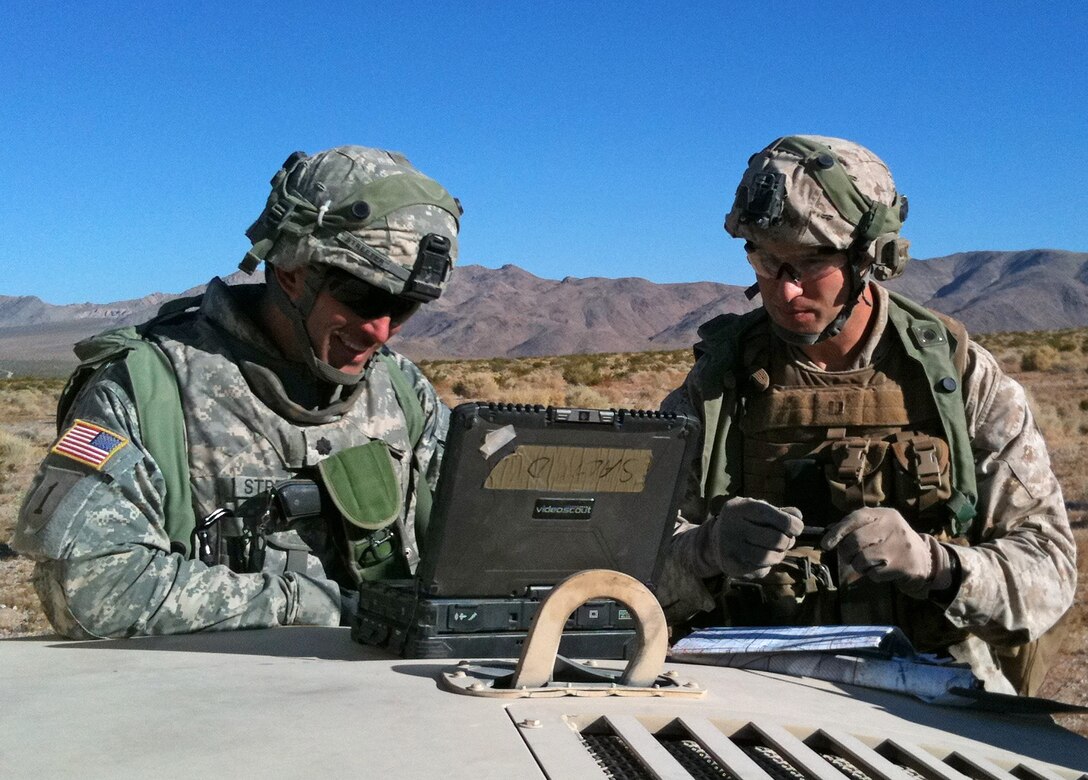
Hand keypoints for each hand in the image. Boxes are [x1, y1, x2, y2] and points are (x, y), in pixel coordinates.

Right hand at [708, 497, 803, 578]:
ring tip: (777, 551)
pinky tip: (762, 558)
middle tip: (786, 540)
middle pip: (776, 539)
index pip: (775, 517)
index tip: (797, 528)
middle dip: (787, 541)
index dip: (792, 524)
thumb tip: (797, 517)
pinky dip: (768, 565)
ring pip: (770, 557)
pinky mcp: (732, 565)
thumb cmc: (744, 522)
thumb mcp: (757, 509)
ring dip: (779, 555)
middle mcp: (733, 526)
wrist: (714, 541)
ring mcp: (731, 547)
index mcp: (741, 508)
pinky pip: (760, 569)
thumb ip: (779, 512)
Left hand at [821, 508, 951, 596]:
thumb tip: (828, 534)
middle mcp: (893, 527)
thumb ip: (856, 528)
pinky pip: (875, 573)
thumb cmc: (892, 541)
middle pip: (855, 541)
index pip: (855, 518)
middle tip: (849, 557)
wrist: (924, 558)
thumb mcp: (878, 527)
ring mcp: (900, 546)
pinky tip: (882, 569)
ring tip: (868, 564)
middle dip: (846, 553)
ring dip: (859, 566)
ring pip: (862, 559)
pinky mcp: (904, 565)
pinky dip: (872, 575)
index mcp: (884, 514)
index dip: (837, 531)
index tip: (826, 544)